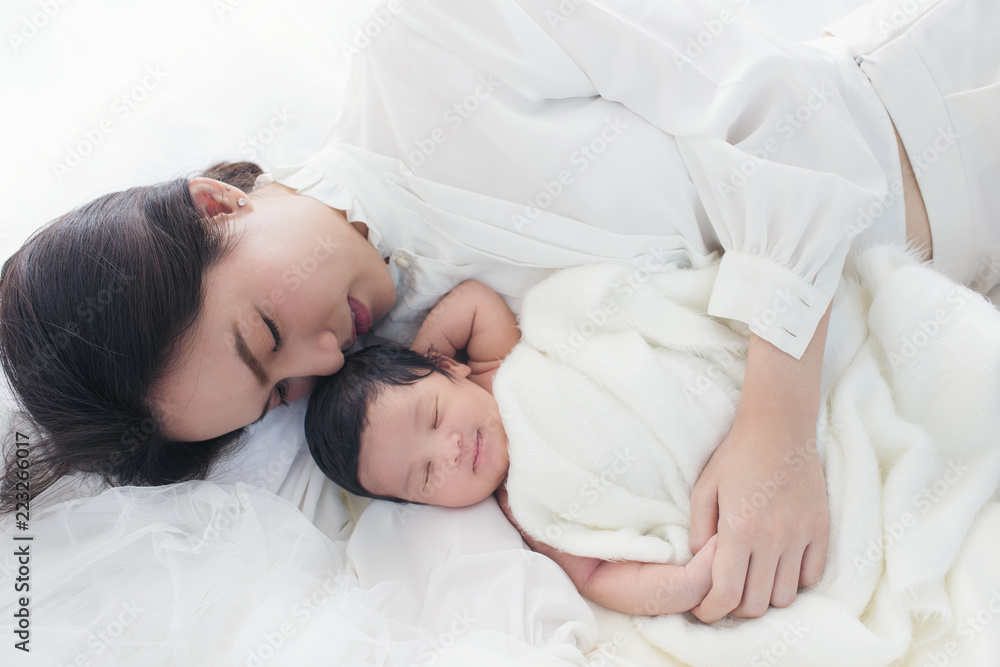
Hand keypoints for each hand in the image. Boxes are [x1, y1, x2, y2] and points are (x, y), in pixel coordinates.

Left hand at [688, 414, 827, 622]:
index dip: (711, 612)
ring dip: (766, 596)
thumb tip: (700, 566)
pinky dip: (793, 581)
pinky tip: (777, 565)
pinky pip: (811, 577)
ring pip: (786, 597)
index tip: (703, 611)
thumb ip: (697, 533)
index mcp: (739, 530)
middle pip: (757, 604)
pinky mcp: (821, 530)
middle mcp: (773, 538)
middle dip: (735, 608)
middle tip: (724, 595)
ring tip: (752, 580)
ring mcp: (801, 535)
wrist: (778, 427)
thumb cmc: (734, 456)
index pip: (725, 594)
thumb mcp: (703, 490)